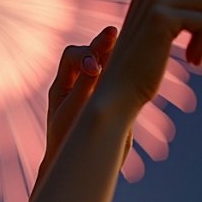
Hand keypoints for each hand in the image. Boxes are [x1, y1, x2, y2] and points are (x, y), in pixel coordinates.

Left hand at [44, 25, 120, 170]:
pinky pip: (120, 77)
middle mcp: (78, 84)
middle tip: (114, 35)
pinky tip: (140, 61)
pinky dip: (128, 67)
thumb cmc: (67, 140)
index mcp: (61, 85)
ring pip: (109, 62)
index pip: (72, 55)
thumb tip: (97, 61)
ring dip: (118, 53)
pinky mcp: (113, 99)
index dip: (86, 53)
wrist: (74, 166)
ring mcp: (97, 90)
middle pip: (92, 52)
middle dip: (104, 45)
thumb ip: (86, 86)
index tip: (96, 68)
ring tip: (131, 46)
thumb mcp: (74, 111)